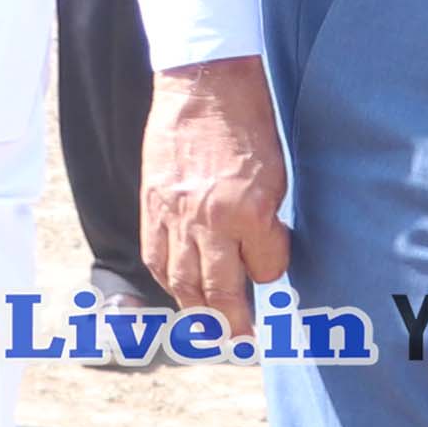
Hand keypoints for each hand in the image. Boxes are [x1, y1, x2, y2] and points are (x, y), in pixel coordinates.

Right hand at [142, 59, 293, 328]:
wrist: (203, 85)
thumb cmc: (247, 124)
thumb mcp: (274, 175)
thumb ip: (265, 220)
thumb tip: (258, 257)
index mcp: (249, 211)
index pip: (267, 269)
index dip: (272, 271)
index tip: (272, 270)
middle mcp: (209, 221)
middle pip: (218, 291)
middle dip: (232, 322)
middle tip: (242, 341)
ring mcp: (175, 216)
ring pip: (183, 283)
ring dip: (197, 311)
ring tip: (209, 327)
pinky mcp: (152, 206)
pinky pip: (157, 258)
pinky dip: (168, 281)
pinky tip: (178, 290)